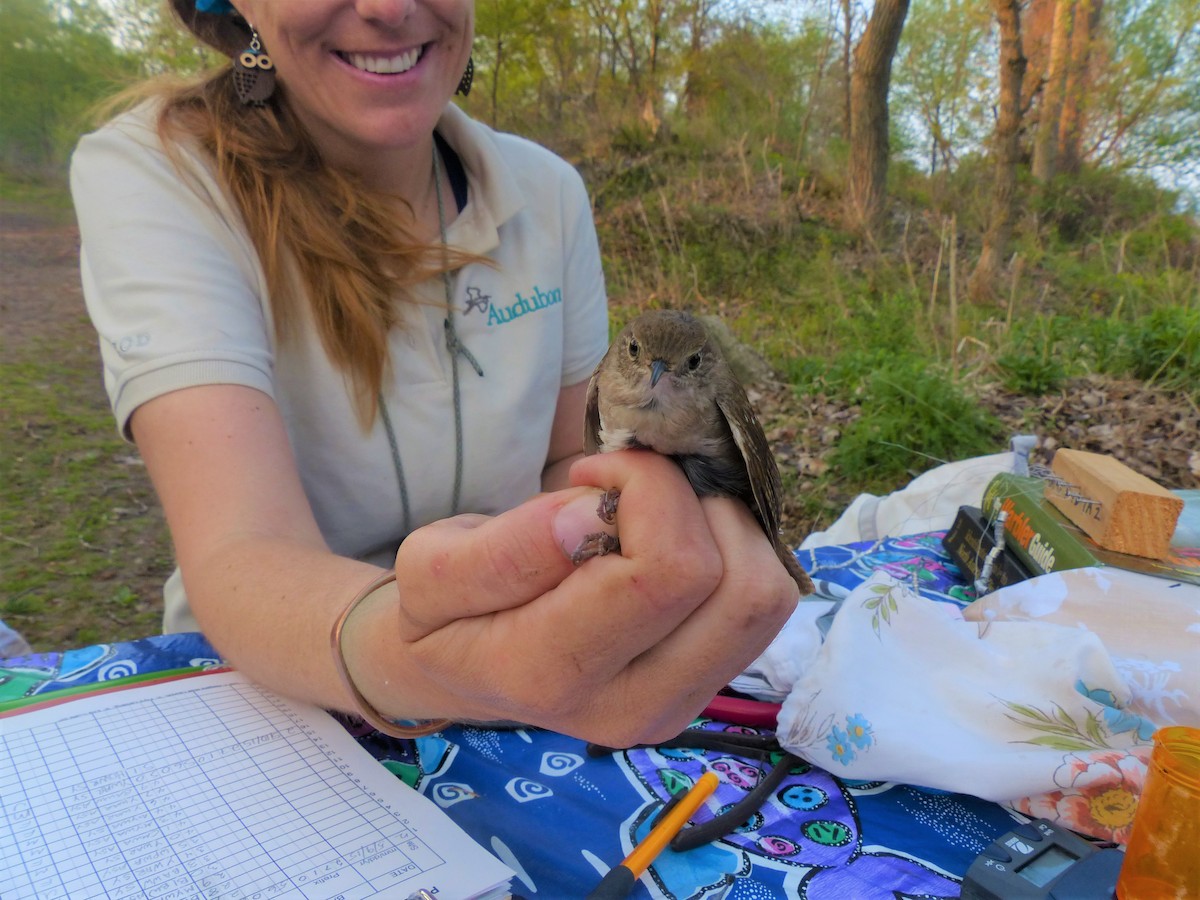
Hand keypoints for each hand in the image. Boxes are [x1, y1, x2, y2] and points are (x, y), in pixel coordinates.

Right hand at [378, 450, 798, 745]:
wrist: (460, 674)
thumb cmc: (442, 614)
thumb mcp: (431, 570)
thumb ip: (503, 550)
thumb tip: (591, 518)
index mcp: (555, 673)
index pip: (664, 571)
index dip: (646, 490)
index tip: (589, 476)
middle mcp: (634, 706)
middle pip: (740, 588)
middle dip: (694, 502)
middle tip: (628, 487)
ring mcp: (679, 705)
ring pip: (767, 597)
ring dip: (722, 525)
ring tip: (651, 513)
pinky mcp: (706, 687)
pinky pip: (763, 605)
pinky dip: (733, 550)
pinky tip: (672, 540)